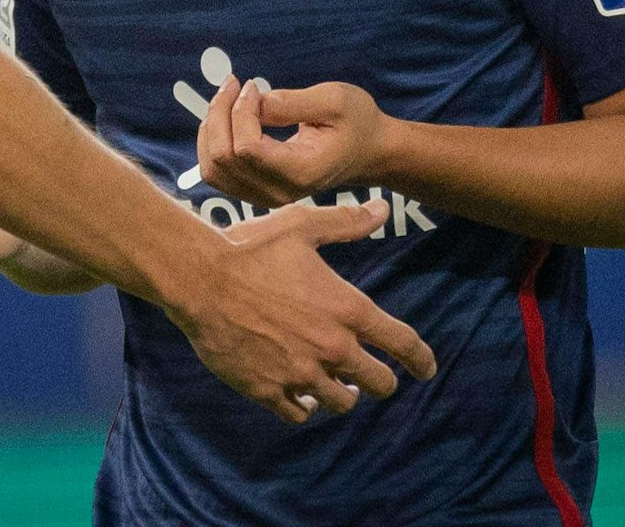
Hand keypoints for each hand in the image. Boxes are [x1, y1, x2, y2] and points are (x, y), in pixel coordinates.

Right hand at [169, 198, 435, 425]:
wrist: (199, 278)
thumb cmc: (250, 248)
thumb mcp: (301, 226)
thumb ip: (346, 223)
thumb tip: (383, 210)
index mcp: (347, 310)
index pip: (403, 344)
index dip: (421, 360)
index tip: (426, 369)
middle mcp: (331, 348)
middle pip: (378, 383)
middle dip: (380, 382)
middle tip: (372, 378)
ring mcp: (300, 373)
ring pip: (340, 403)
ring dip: (342, 395)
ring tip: (335, 388)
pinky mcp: (268, 389)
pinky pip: (299, 414)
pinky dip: (305, 408)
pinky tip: (302, 398)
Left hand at [197, 77, 389, 206]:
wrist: (367, 151)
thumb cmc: (356, 122)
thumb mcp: (334, 101)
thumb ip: (292, 103)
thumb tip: (253, 102)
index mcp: (301, 171)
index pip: (248, 148)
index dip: (240, 112)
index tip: (252, 85)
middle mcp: (279, 192)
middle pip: (224, 158)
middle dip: (220, 113)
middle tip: (235, 83)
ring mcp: (264, 196)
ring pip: (213, 168)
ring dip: (211, 127)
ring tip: (228, 97)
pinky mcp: (255, 191)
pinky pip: (217, 172)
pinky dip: (211, 141)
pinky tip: (226, 117)